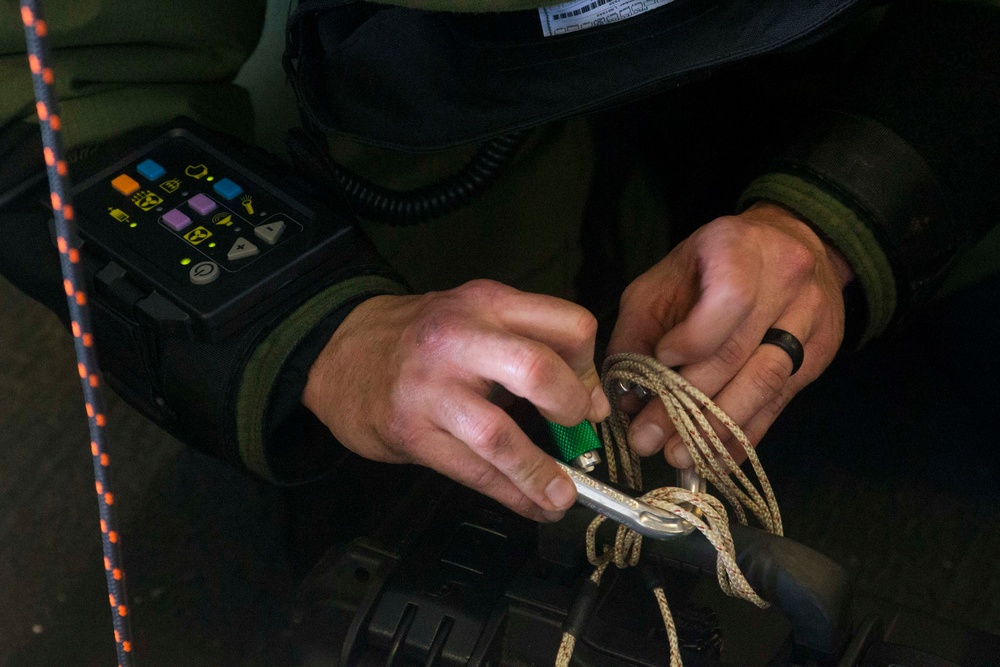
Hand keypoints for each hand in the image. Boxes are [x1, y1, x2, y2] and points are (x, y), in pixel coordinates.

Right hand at [302, 279, 610, 521]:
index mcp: (487, 303)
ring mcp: (432, 387)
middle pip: (538, 370)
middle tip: (578, 429)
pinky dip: (510, 494)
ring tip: (562, 496)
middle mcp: (461, 338)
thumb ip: (530, 345)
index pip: (567, 326)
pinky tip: (530, 506)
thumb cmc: (420, 340)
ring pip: (500, 436)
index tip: (590, 399)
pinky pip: (472, 471)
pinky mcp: (411, 431)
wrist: (338, 352)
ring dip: (540, 473)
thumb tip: (589, 401)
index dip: (590, 368)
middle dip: (570, 409)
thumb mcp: (475, 318)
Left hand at [607, 203, 853, 466]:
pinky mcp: (819, 354)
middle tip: (648, 438)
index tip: (661, 362)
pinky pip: (780, 403)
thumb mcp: (663, 282)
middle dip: (687, 404)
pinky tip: (715, 458)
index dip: (694, 339)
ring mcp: (809, 317)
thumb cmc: (710, 267)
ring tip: (678, 455)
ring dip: (716, 429)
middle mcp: (784, 279)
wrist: (790, 243)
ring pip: (765, 383)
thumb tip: (627, 397)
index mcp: (739, 248)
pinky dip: (744, 435)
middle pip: (739, 353)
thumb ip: (639, 332)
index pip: (728, 299)